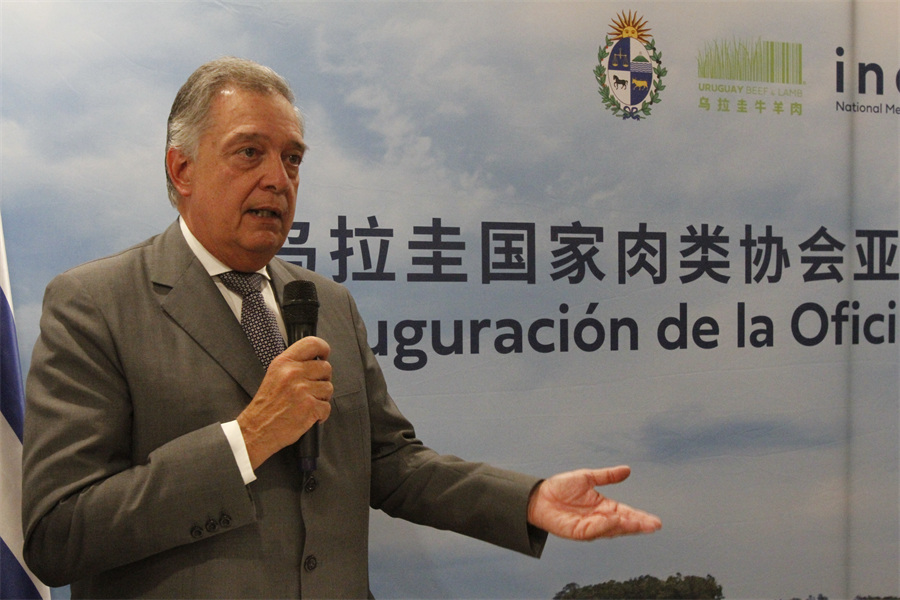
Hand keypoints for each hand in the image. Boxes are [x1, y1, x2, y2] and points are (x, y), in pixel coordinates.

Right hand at [236, 336, 332, 468]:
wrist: (256, 429)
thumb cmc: (266, 405)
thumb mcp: (274, 375)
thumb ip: (293, 365)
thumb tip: (317, 360)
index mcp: (284, 363)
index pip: (311, 343)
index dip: (323, 348)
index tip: (324, 355)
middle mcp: (293, 373)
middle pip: (326, 368)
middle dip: (322, 379)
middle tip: (311, 389)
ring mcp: (302, 390)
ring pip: (329, 388)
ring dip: (322, 398)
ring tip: (306, 403)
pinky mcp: (310, 407)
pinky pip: (327, 407)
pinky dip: (320, 414)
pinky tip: (308, 415)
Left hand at [527, 466, 661, 539]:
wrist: (540, 495)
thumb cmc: (561, 488)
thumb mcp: (587, 477)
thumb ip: (607, 476)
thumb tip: (627, 470)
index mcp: (604, 507)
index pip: (626, 513)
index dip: (640, 518)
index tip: (655, 522)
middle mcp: (600, 519)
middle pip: (623, 525)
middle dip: (638, 526)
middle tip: (653, 526)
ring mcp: (590, 527)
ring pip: (612, 529)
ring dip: (626, 526)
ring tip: (639, 523)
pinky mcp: (578, 532)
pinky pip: (595, 530)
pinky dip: (606, 526)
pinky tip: (615, 520)